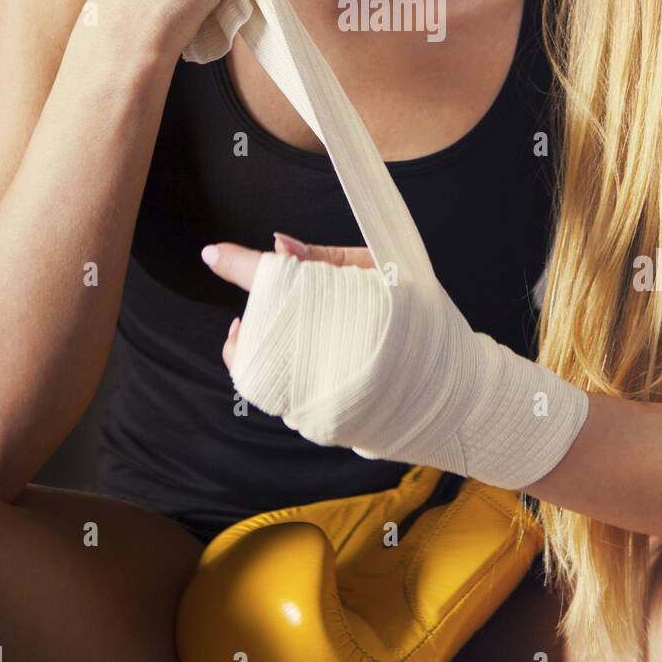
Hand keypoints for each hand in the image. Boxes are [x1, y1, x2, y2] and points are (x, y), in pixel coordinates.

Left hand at [201, 229, 476, 469]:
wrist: (449, 389)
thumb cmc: (421, 320)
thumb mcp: (385, 268)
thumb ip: (327, 257)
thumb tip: (278, 244)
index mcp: (339, 301)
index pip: (276, 277)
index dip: (241, 264)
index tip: (212, 252)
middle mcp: (321, 349)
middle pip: (258, 325)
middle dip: (255, 309)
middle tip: (267, 293)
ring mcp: (315, 389)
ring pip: (258, 364)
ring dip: (254, 341)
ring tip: (266, 325)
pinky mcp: (315, 417)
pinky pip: (274, 393)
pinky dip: (270, 369)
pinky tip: (288, 355)